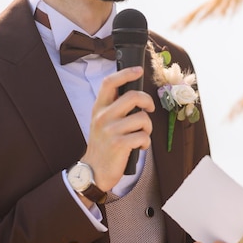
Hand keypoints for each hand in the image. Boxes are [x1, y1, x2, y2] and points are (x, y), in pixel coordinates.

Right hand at [81, 66, 154, 191]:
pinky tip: (140, 146)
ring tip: (141, 135)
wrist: (93, 171)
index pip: (109, 83)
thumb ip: (113, 108)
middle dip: (147, 101)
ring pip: (142, 118)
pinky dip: (146, 142)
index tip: (139, 70)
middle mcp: (103, 116)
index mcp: (99, 108)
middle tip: (149, 108)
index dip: (126, 73)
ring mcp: (110, 130)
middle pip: (133, 96)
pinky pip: (143, 136)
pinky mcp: (119, 144)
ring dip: (148, 127)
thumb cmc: (103, 145)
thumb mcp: (101, 122)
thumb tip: (136, 95)